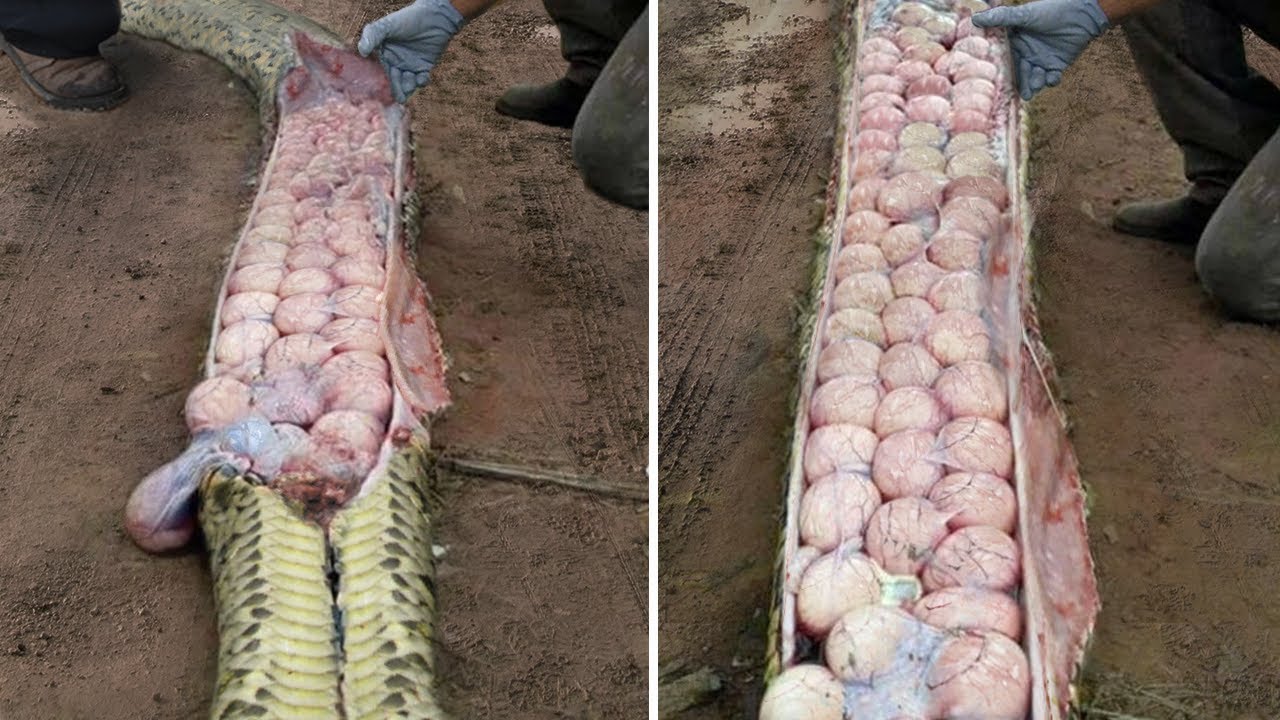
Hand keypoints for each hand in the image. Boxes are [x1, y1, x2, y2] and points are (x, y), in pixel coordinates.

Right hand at [358, 0, 465, 102]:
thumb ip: (373, 36)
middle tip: (399, 97)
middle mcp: (395, 62)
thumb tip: (361, 51)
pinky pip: (421, 80)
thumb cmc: (408, 19)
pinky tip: (422, 78)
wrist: (434, 17)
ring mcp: (410, 66)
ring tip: (410, 85)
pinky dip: (422, 82)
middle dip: (396, 89)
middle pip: (394, 81)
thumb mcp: (387, 25)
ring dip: (409, 87)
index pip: (380, 71)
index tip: (381, 91)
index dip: (380, 82)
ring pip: (407, 83)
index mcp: (384, 54)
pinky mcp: (424, 68)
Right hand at [971, 0, 1109, 100]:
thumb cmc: (1052, 10)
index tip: (998, 79)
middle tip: (1020, 91)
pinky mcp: (1056, 67)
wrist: (1083, 14)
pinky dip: (1051, 81)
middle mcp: (1025, 54)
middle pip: (1017, 74)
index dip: (1001, 70)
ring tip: (1037, 83)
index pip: (1004, 60)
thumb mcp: (1024, 14)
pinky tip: (1053, 76)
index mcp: (1014, 43)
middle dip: (1019, 83)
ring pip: (1032, 79)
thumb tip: (974, 19)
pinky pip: (1050, 80)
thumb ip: (1001, 18)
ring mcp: (1040, 61)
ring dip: (1034, 83)